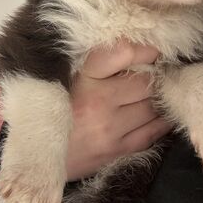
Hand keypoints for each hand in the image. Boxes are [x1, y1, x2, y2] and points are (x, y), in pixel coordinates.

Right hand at [66, 40, 171, 180]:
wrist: (40, 151)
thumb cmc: (59, 107)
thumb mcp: (74, 77)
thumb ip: (104, 64)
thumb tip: (143, 54)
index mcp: (84, 76)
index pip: (123, 53)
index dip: (145, 51)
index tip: (154, 52)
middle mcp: (98, 101)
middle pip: (146, 83)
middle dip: (155, 79)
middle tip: (158, 77)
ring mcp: (109, 128)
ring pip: (154, 108)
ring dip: (160, 101)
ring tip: (157, 96)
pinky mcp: (117, 150)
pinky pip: (153, 132)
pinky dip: (162, 121)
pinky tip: (161, 116)